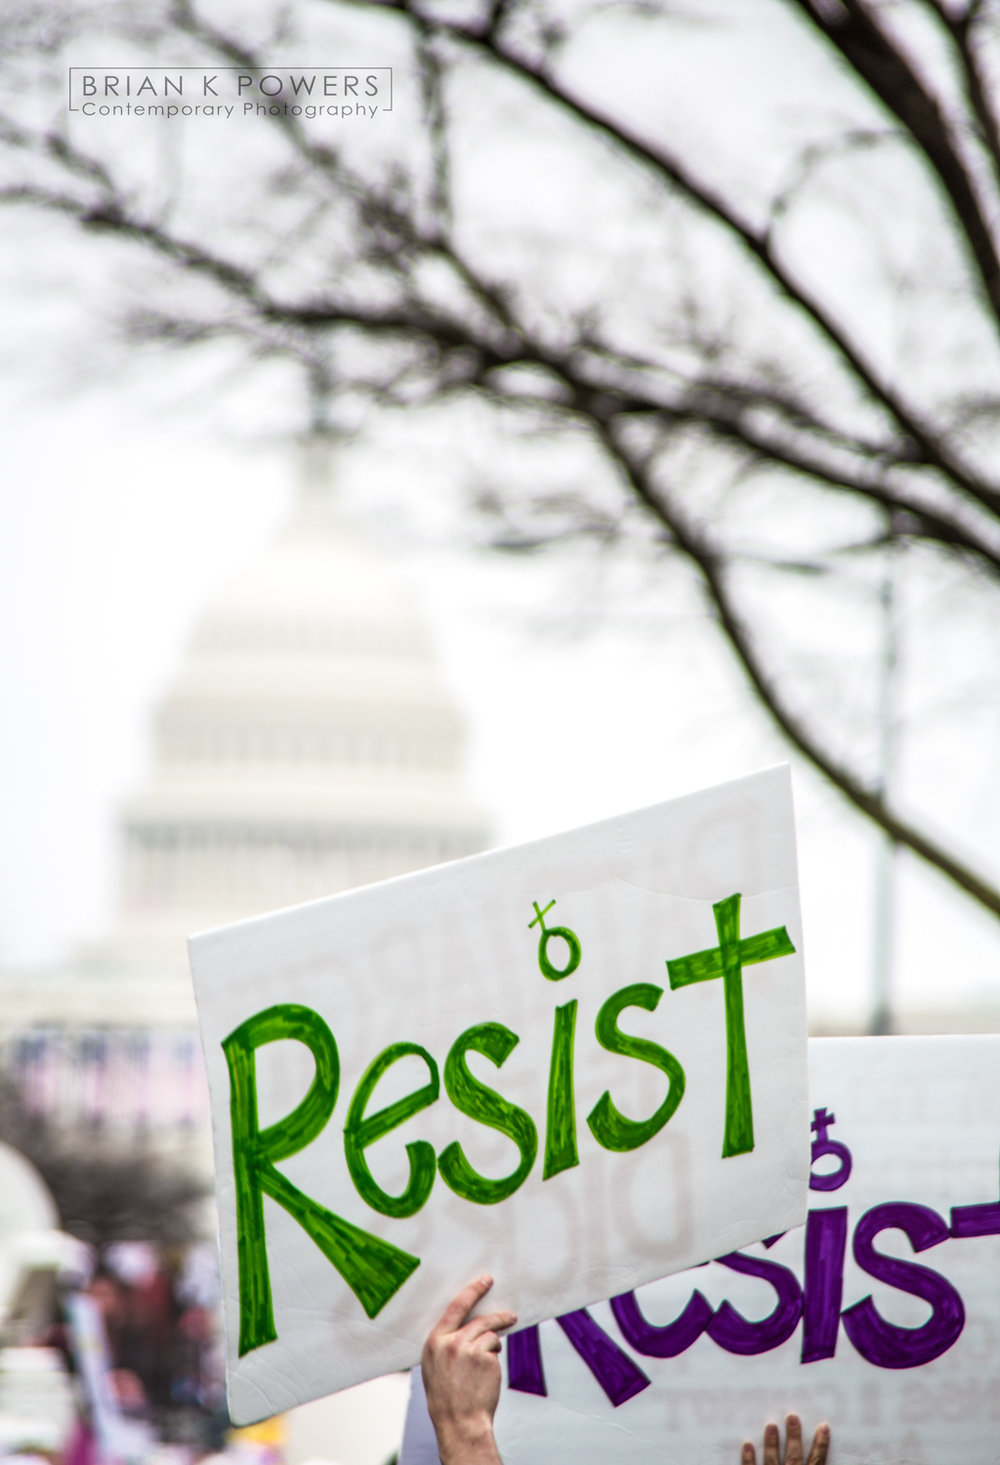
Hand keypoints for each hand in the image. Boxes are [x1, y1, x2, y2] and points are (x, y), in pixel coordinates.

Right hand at [422, 1274, 517, 1464]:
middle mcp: (451, 1342)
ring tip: (492, 1356)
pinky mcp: (485, 1358)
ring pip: (490, 1334)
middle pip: (479, 1319)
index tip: (485, 1280)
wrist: (459, 1421)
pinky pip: (495, 1349)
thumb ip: (445, 1343)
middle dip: (497, 1316)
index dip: (472, 1291)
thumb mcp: (434, 1365)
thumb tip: (465, 1323)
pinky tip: (487, 1374)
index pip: (455, 1307)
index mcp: (434, 1341)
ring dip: (494, 1343)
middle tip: (510, 1315)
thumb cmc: (446, 1396)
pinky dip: (494, 1357)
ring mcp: (469, 1349)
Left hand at [742, 1414, 829, 1464]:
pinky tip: (747, 1444)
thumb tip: (817, 1456)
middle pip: (794, 1458)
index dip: (820, 1445)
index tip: (823, 1425)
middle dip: (794, 1438)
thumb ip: (814, 1463)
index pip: (817, 1462)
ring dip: (771, 1445)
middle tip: (792, 1416)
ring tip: (771, 1426)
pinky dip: (748, 1459)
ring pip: (772, 1462)